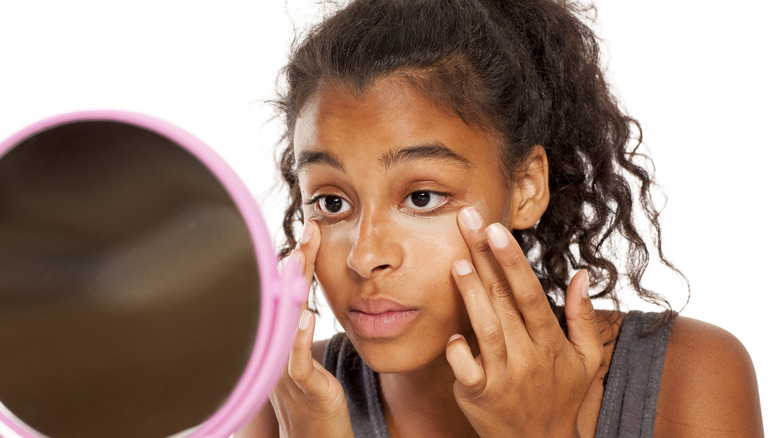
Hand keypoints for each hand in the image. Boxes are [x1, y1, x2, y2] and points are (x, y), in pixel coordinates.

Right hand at [269, 220, 354, 437]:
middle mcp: (275, 351)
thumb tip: (302, 303)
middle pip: (281, 299)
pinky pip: (297, 361)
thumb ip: (299, 333)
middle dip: (294, 263)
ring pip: (285, 323)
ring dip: (291, 289)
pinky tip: (305, 314)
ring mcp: (285, 369)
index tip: (311, 231)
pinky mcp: (302, 389)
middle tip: (309, 230)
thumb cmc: (312, 403)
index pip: (286, 293)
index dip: (298, 262)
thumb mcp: (303, 362)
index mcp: (278, 342)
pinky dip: (299, 337)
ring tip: (300, 259)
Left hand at [445, 207, 603, 436]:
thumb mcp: (587, 359)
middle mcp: (528, 355)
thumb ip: (582, 316)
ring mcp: (503, 375)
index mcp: (551, 342)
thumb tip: (581, 274)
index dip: (512, 261)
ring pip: (485, 329)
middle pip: (503, 300)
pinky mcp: (480, 394)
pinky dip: (457, 351)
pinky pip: (465, 369)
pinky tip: (450, 332)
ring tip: (458, 263)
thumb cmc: (564, 396)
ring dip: (470, 295)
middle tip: (467, 221)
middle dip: (484, 258)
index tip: (496, 229)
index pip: (530, 293)